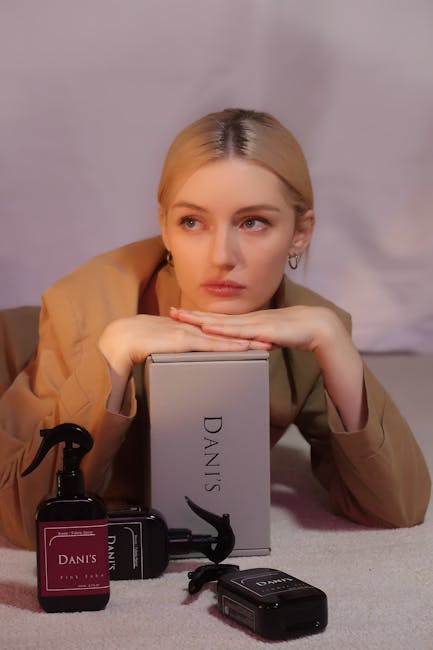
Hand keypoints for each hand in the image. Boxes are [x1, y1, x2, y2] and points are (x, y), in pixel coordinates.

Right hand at [98, 314, 270, 412]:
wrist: (116, 342)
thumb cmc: (133, 348)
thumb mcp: (158, 352)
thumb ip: (170, 355)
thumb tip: (179, 367)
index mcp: (184, 331)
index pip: (215, 333)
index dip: (235, 336)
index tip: (253, 340)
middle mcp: (189, 329)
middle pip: (225, 333)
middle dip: (248, 337)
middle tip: (270, 340)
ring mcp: (186, 333)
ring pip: (223, 337)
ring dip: (245, 341)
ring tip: (265, 345)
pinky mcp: (182, 340)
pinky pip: (210, 344)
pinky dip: (228, 346)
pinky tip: (244, 348)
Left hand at [170, 306, 366, 430]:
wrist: (315, 326)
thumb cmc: (294, 332)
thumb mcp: (268, 338)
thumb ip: (255, 342)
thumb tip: (246, 349)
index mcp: (246, 322)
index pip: (217, 320)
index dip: (199, 317)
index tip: (180, 316)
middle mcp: (246, 320)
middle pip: (214, 317)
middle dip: (191, 315)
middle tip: (170, 312)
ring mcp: (252, 322)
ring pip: (221, 322)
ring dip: (200, 320)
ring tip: (182, 318)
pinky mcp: (261, 328)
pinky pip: (237, 330)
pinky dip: (220, 328)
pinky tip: (207, 327)